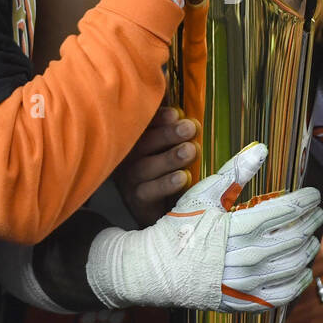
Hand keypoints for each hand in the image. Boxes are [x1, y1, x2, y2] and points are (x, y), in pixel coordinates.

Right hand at [85, 142, 322, 310]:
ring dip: (306, 250)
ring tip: (311, 238)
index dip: (303, 201)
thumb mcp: (203, 194)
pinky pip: (279, 296)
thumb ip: (235, 172)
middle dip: (309, 223)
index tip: (313, 194)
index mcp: (236, 227)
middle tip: (317, 213)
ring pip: (289, 266)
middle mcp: (244, 256)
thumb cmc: (179, 227)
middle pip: (291, 239)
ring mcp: (244, 282)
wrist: (156, 269)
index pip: (283, 212)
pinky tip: (301, 271)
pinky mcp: (241, 301)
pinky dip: (296, 283)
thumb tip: (262, 148)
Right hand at [115, 105, 199, 226]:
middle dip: (169, 134)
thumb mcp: (172, 149)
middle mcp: (129, 157)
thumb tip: (192, 119)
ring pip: (146, 167)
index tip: (177, 113)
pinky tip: (183, 177)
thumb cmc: (168, 170)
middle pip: (145, 143)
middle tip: (190, 128)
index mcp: (138, 140)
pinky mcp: (137, 200)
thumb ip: (179, 134)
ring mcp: (130, 179)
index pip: (145, 125)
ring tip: (190, 150)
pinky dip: (166, 184)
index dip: (159, 118)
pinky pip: (149, 191)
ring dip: (170, 158)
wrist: (160, 208)